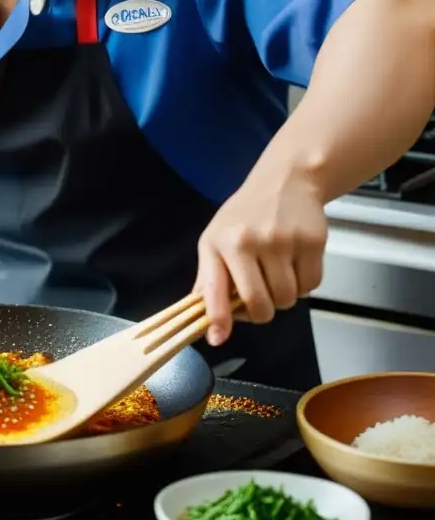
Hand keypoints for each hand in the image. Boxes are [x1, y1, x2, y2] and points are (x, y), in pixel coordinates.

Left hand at [194, 169, 326, 345]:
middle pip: (260, 305)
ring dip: (283, 297)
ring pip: (288, 299)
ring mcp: (284, 241)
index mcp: (221, 243)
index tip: (217, 338)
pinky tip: (294, 265)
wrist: (285, 181)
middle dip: (260, 312)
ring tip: (276, 275)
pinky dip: (304, 285)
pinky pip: (311, 286)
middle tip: (258, 298)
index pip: (218, 290)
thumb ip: (209, 279)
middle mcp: (251, 242)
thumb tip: (206, 322)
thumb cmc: (244, 216)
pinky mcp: (313, 242)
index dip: (219, 319)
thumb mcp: (215, 239)